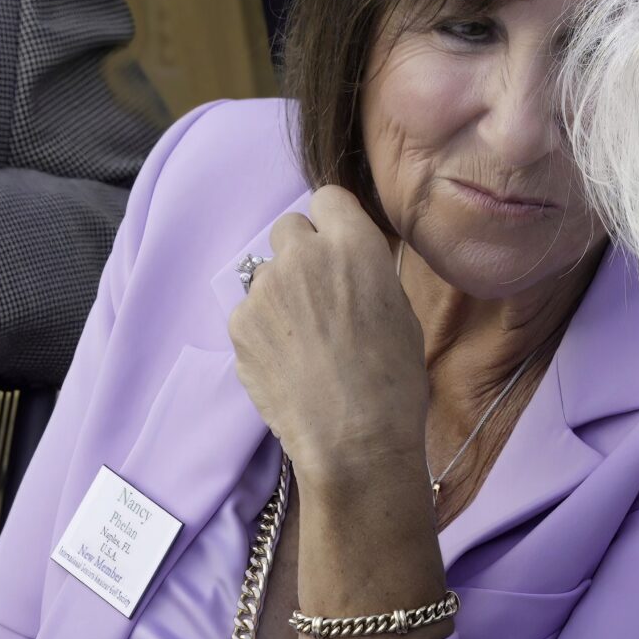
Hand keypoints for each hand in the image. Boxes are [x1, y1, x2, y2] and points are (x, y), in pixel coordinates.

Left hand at [227, 185, 428, 484]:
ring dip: (280, 295)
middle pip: (289, 228)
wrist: (354, 441)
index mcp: (353, 245)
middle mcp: (303, 255)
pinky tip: (286, 364)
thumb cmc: (393, 381)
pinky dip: (263, 331)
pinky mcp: (239, 322)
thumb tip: (349, 262)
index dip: (332, 223)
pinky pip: (250, 312)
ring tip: (303, 343)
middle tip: (317, 296)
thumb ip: (366, 272)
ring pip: (266, 274)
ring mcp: (265, 288)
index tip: (337, 248)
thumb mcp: (399, 311)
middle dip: (300, 254)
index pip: (327, 198)